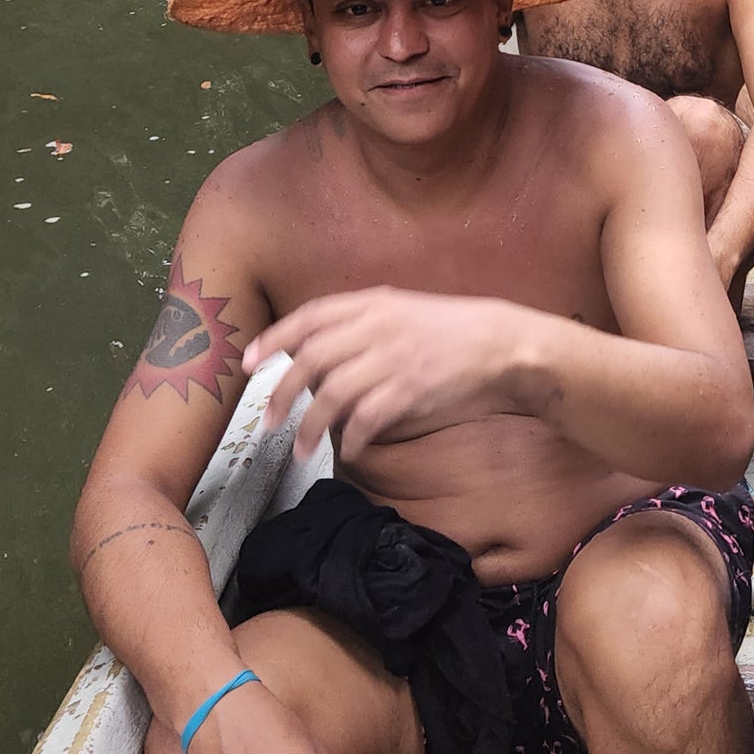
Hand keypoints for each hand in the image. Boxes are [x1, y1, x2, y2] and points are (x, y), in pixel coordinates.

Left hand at [243, 289, 529, 460]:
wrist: (504, 344)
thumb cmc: (453, 332)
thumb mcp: (404, 312)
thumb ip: (363, 325)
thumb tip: (318, 354)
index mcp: (374, 304)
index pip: (310, 317)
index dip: (274, 339)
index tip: (249, 362)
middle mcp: (378, 327)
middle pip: (311, 359)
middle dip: (281, 394)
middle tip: (267, 421)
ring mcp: (394, 358)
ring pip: (332, 395)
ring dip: (311, 427)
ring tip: (301, 449)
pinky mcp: (412, 389)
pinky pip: (367, 419)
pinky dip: (353, 438)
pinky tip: (351, 450)